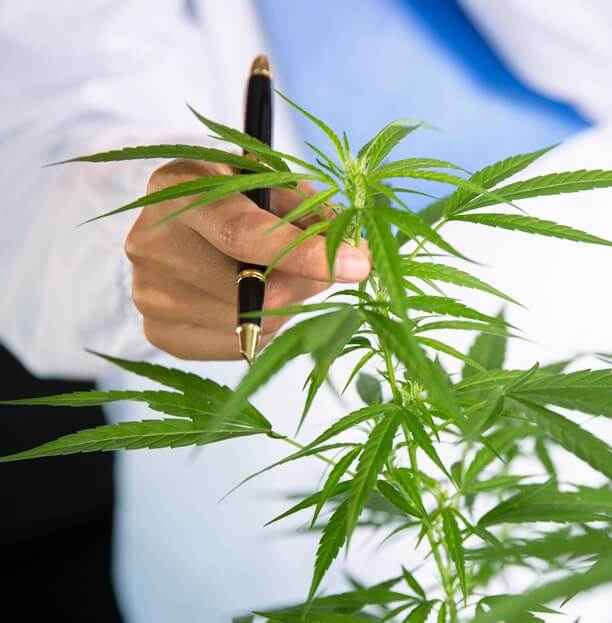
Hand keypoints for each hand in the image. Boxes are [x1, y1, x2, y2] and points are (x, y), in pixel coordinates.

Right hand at [126, 159, 370, 359]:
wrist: (178, 220)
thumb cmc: (237, 195)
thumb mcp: (275, 184)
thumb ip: (315, 214)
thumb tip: (358, 258)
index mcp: (176, 189)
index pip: (243, 233)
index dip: (305, 253)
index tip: (357, 265)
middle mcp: (150, 243)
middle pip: (256, 289)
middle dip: (307, 280)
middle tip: (325, 264)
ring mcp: (148, 294)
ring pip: (255, 322)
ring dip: (288, 302)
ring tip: (275, 272)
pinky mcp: (159, 334)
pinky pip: (241, 344)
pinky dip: (265, 324)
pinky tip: (253, 295)